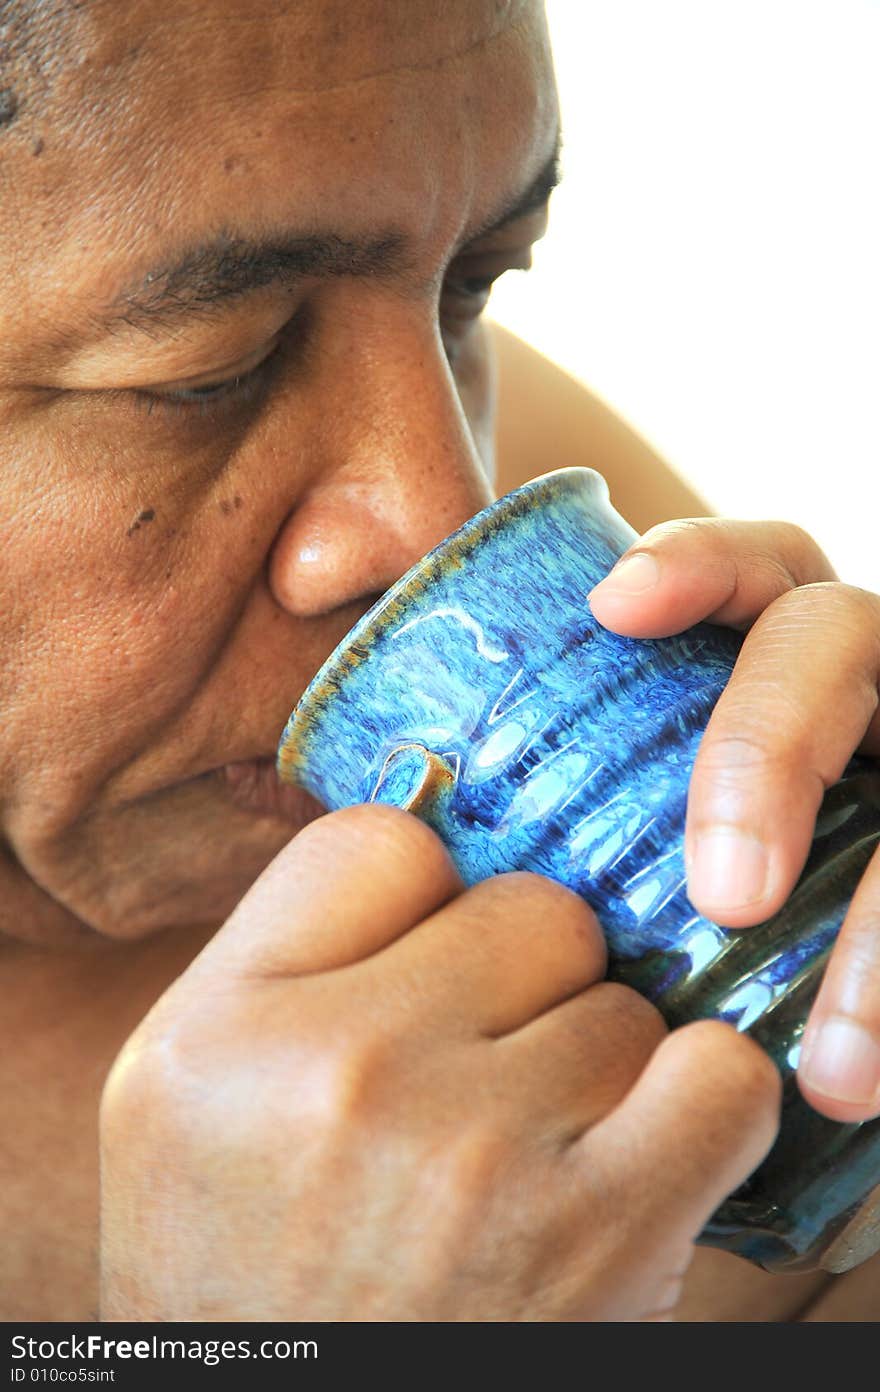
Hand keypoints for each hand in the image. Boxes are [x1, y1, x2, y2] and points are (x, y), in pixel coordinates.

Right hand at [99, 805, 777, 1320]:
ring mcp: (477, 1150)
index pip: (382, 842)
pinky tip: (636, 1152)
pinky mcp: (598, 1236)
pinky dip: (698, 1104)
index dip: (419, 898)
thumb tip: (441, 858)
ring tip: (534, 1144)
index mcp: (218, 1030)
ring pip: (618, 996)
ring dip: (594, 1061)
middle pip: (525, 907)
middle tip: (483, 1064)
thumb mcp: (185, 1102)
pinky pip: (720, 1075)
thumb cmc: (243, 1278)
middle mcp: (344, 1072)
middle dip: (518, 978)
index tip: (420, 962)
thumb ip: (291, 965)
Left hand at [588, 517, 879, 1123]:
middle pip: (835, 640)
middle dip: (771, 746)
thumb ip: (564, 827)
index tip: (615, 606)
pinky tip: (852, 1082)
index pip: (749, 572)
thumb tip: (402, 833)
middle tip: (726, 892)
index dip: (695, 563)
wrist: (829, 1054)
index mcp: (769, 667)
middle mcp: (860, 698)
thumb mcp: (627, 855)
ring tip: (833, 1067)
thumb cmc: (682, 939)